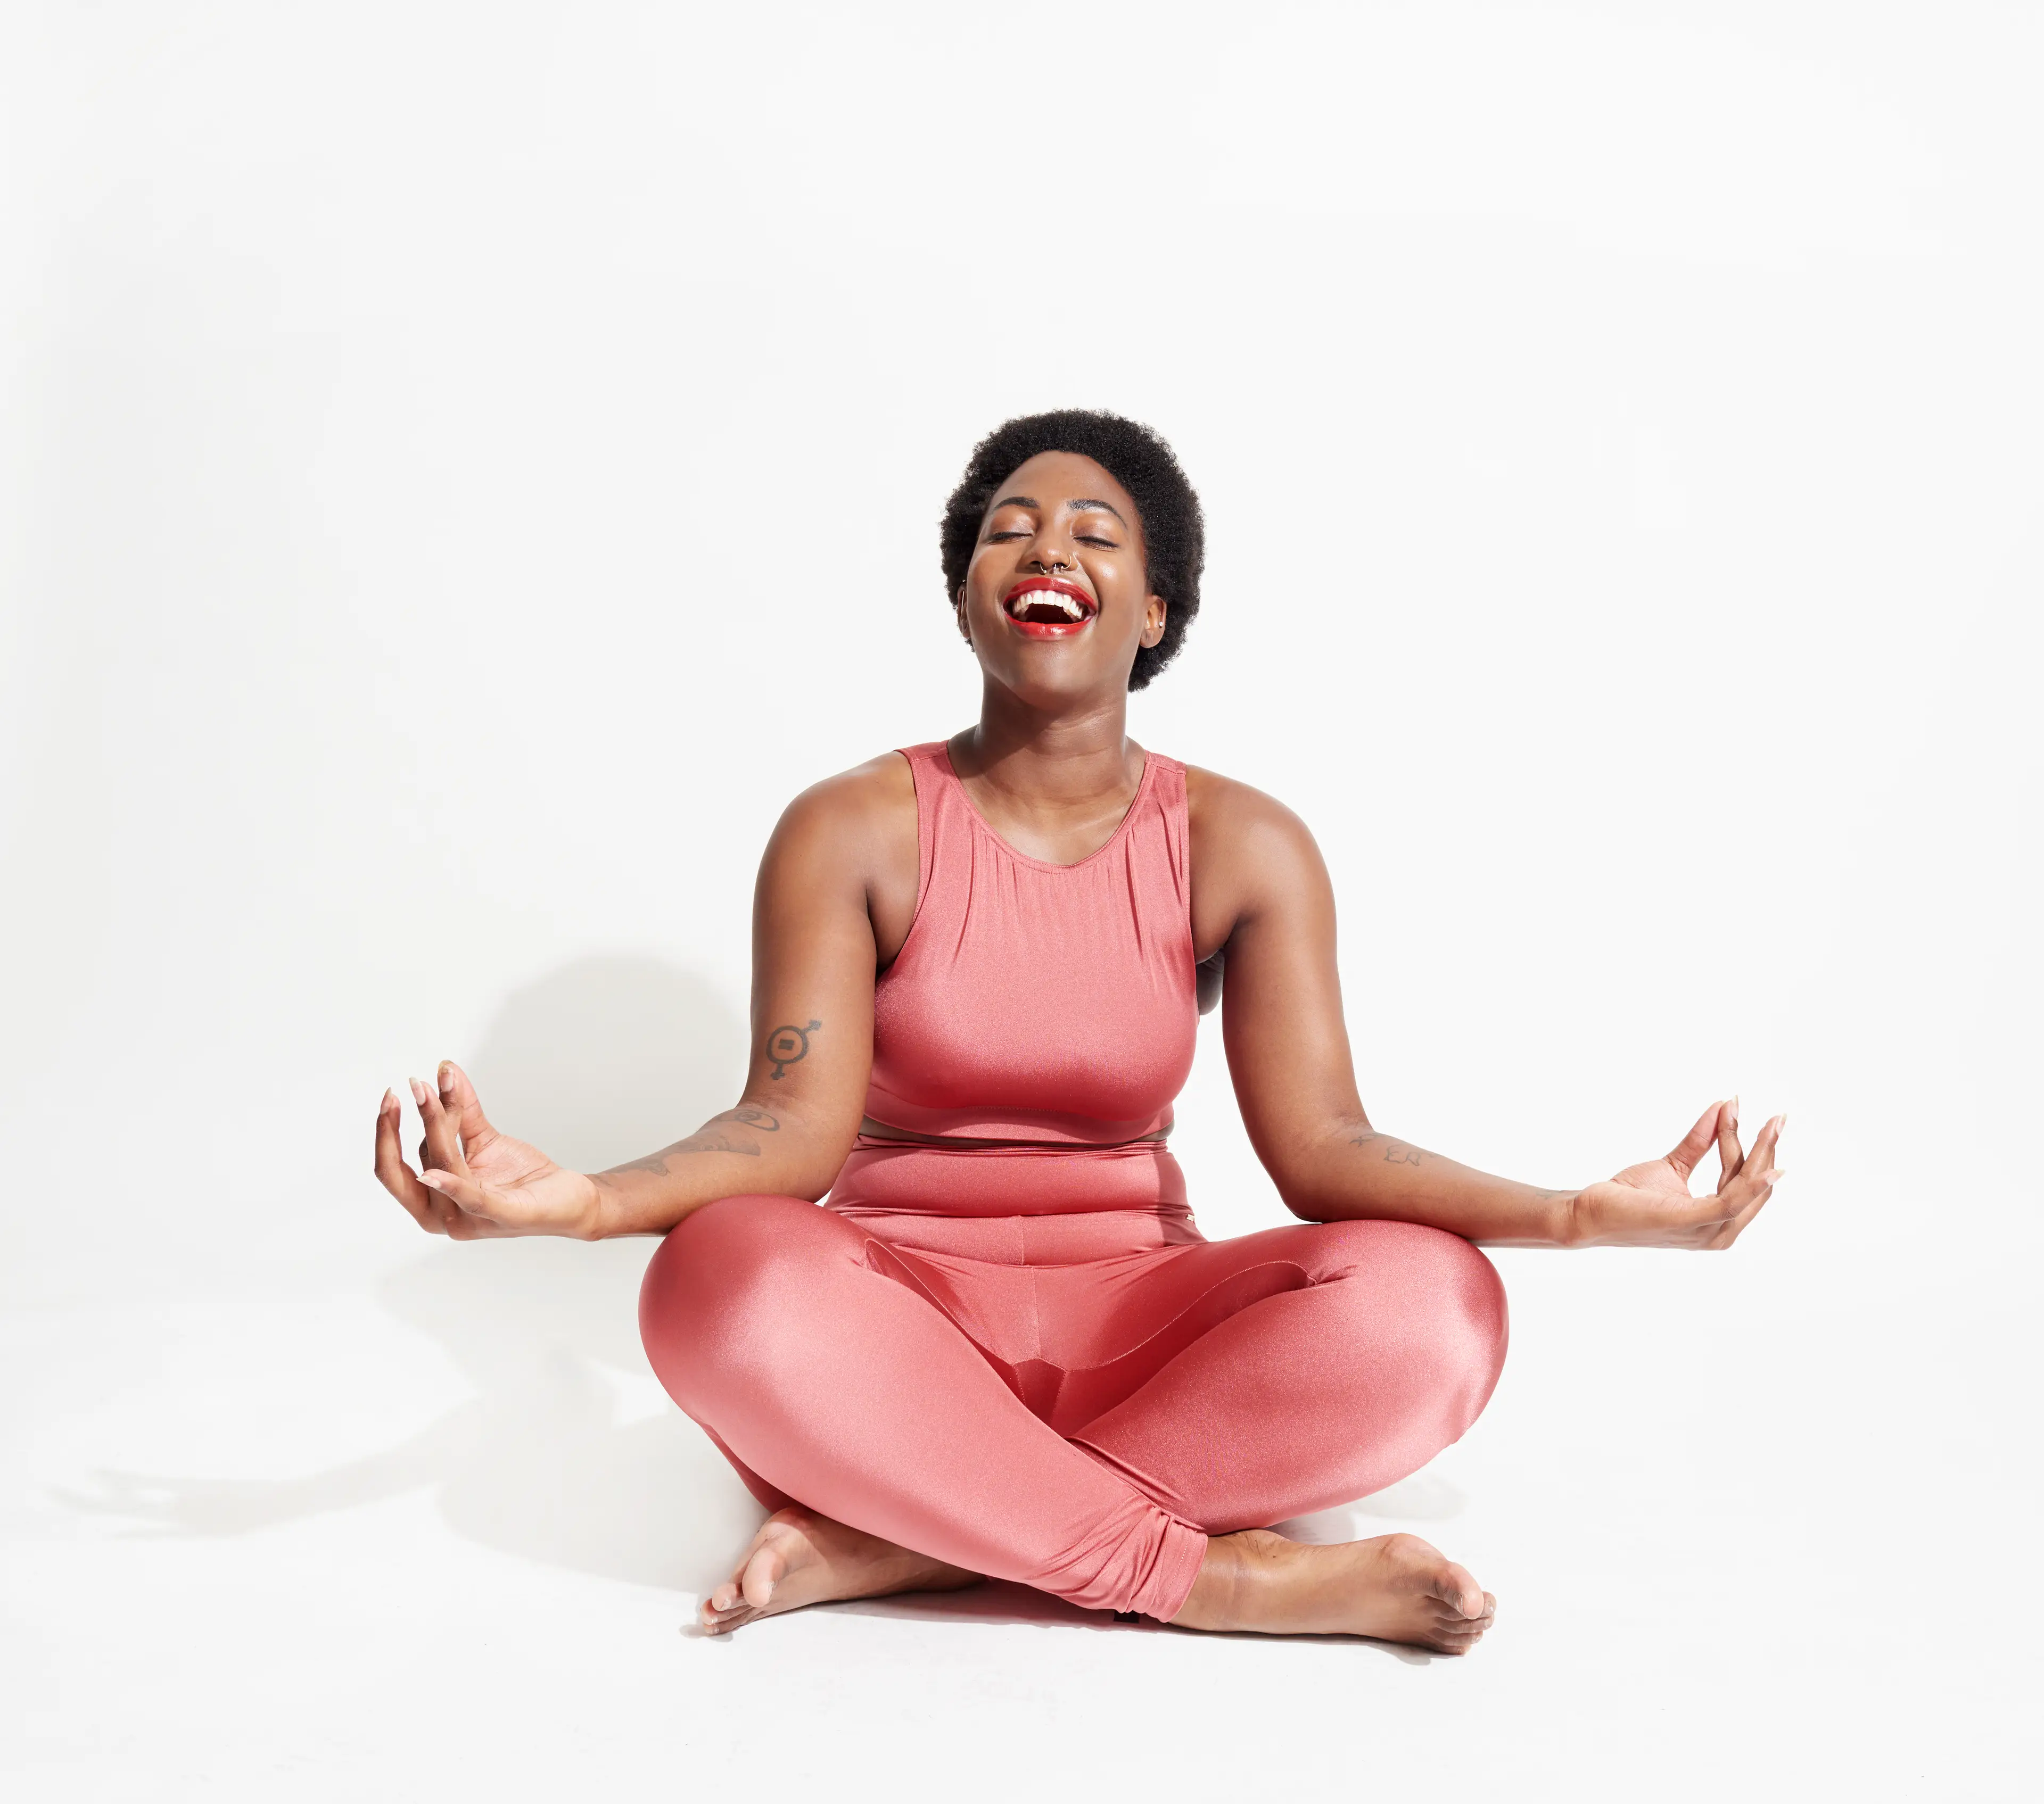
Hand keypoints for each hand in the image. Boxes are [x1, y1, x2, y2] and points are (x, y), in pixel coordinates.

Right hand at [372, 1062, 600, 1239]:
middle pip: (402, 1175)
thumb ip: (460, 1110)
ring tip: (438, 1090)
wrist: (570, 1201)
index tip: (392, 1095)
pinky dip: (452, 1186)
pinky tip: (433, 1173)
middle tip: (405, 1090)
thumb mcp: (484, 1139)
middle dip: (393, 1133)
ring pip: (443, 1167)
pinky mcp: (503, 1216)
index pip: (394, 1168)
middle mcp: (442, 1218)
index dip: (388, 1132)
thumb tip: (444, 1070)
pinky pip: (472, 1199)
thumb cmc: (521, 1177)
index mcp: (431, 1202)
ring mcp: (471, 1221)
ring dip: (437, 1126)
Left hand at [1566, 1099, 1783, 1249]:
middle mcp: (1718, 1232)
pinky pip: (1731, 1201)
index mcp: (1717, 1221)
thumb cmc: (1631, 1197)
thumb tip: (1721, 1107)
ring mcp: (1707, 1231)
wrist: (1592, 1213)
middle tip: (1778, 1118)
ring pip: (1745, 1185)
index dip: (1757, 1149)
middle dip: (1767, 1149)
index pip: (1746, 1182)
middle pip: (1753, 1184)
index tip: (1757, 1115)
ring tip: (1767, 1122)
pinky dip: (1751, 1184)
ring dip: (1759, 1152)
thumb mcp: (1673, 1165)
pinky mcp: (1691, 1221)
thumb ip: (1699, 1142)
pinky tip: (1767, 1167)